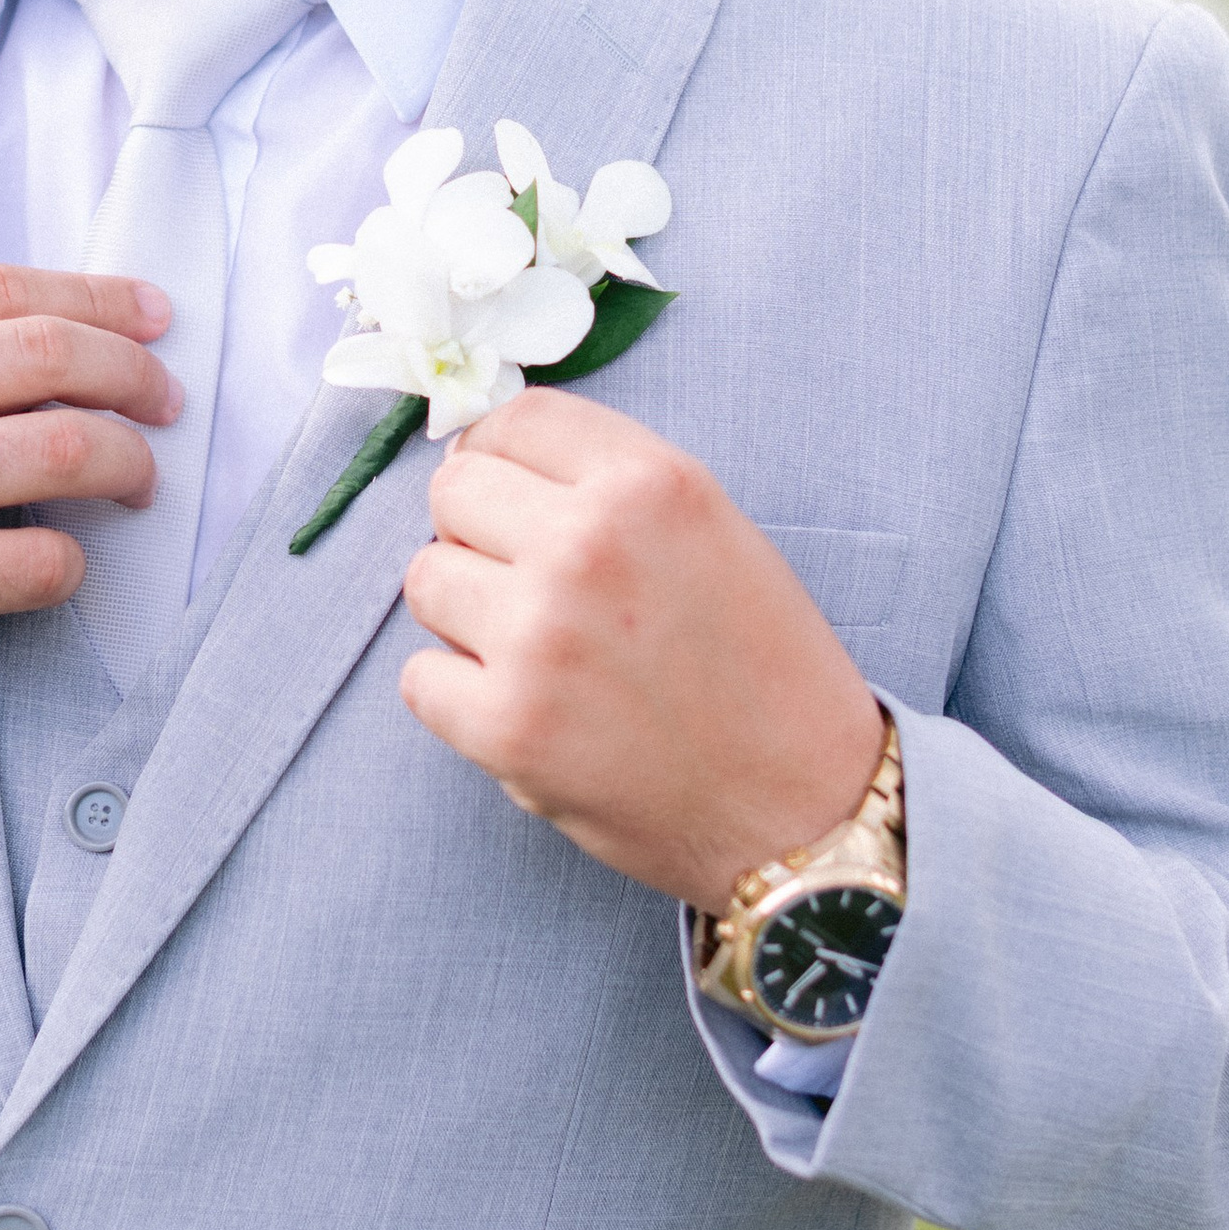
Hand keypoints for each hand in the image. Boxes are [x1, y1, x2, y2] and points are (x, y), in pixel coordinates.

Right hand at [0, 266, 178, 739]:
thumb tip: (39, 330)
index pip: (3, 289)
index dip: (100, 299)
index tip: (151, 318)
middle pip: (50, 356)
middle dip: (135, 374)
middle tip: (166, 400)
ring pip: (64, 451)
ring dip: (129, 464)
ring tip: (138, 479)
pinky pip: (36, 563)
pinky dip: (72, 562)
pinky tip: (62, 563)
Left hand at [398, 391, 885, 912]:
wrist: (807, 810)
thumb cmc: (763, 671)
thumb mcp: (713, 530)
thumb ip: (605, 485)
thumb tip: (466, 459)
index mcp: (652, 483)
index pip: (516, 418)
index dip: (503, 458)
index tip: (515, 499)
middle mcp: (590, 543)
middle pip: (453, 490)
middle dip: (479, 535)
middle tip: (534, 590)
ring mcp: (541, 635)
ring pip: (426, 580)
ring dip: (467, 616)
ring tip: (540, 657)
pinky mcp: (507, 726)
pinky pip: (421, 677)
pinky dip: (461, 700)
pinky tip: (530, 715)